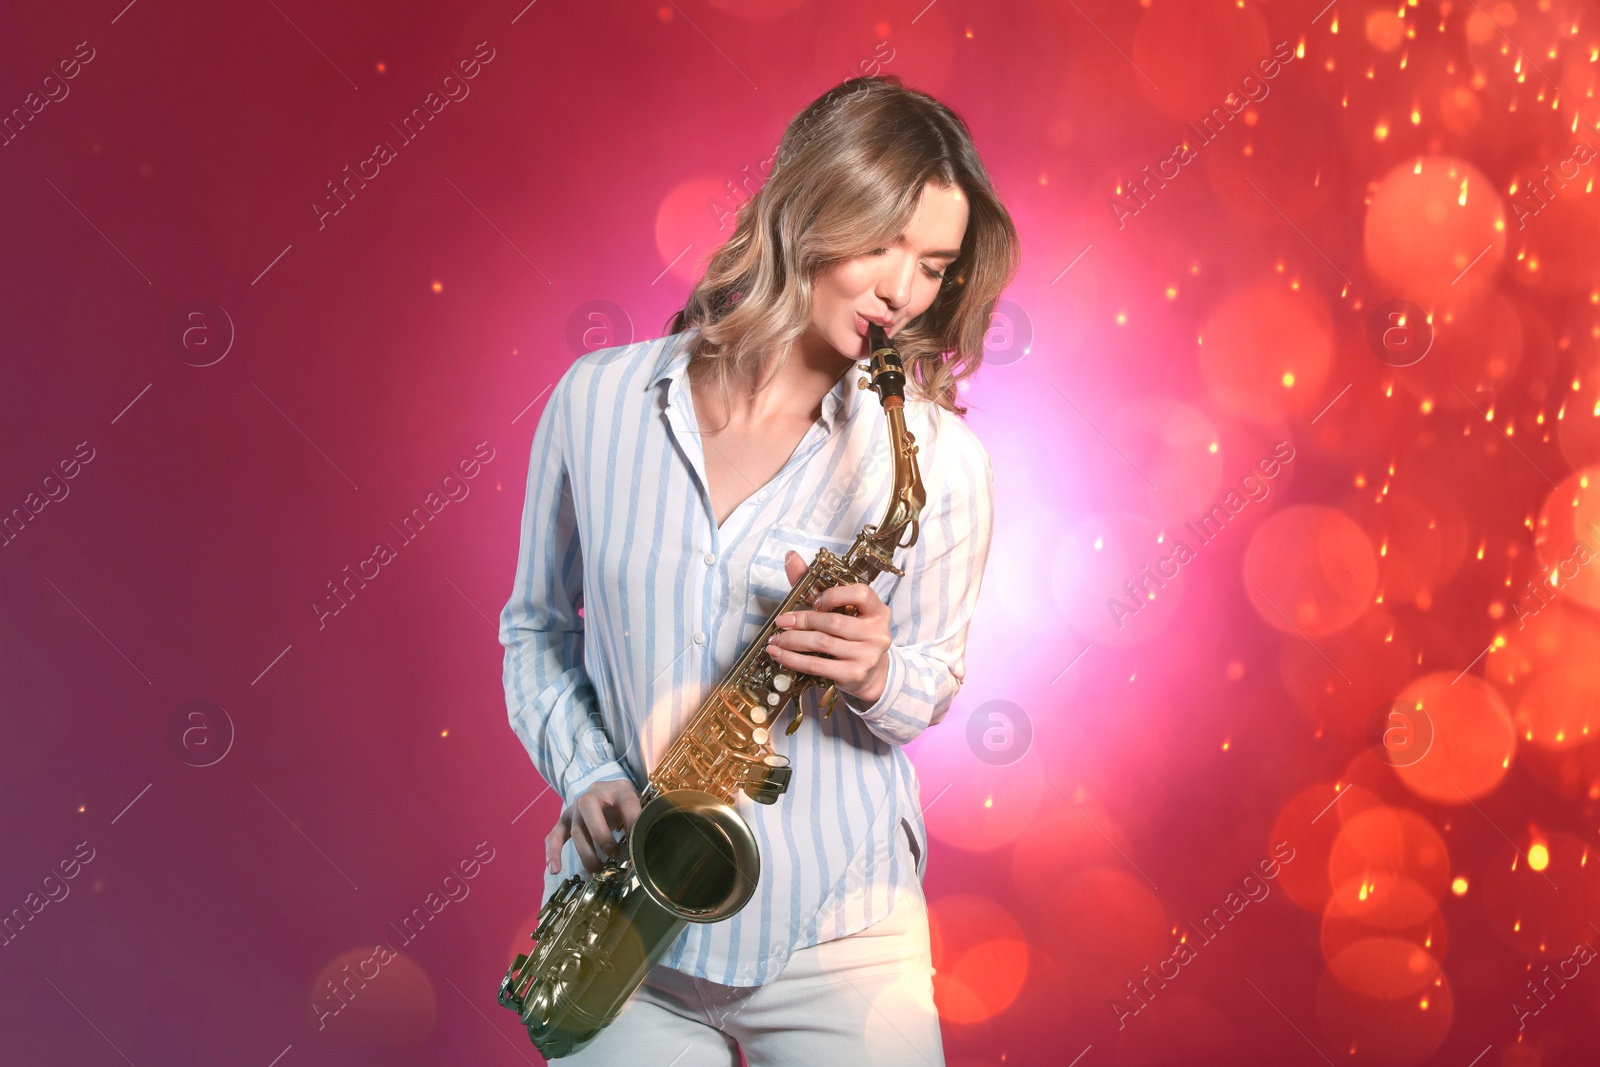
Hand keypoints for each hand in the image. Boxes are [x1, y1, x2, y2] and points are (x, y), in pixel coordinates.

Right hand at [545, 777, 641, 876]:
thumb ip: (643, 821)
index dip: (633, 822)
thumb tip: (647, 848)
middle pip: (589, 808)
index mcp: (619, 789)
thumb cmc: (628, 805)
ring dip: (586, 852)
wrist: (610, 793)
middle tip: (614, 855)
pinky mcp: (565, 820)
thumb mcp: (640, 807)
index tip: (638, 845)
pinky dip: (552, 852)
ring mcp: (576, 807)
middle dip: (601, 835)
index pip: (627, 801)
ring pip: (575, 828)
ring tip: (598, 872)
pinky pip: (555, 835)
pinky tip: (555, 869)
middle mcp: (594, 794)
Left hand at [765, 549, 892, 707]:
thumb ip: (815, 585)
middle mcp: (877, 631)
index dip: (834, 595)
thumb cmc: (851, 636)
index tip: (814, 601)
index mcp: (877, 610)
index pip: (860, 594)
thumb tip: (791, 557)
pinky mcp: (855, 674)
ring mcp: (868, 654)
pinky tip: (781, 655)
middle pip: (834, 621)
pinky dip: (795, 659)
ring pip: (823, 643)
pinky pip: (818, 665)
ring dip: (793, 640)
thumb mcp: (840, 610)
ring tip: (776, 640)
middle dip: (802, 620)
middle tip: (781, 622)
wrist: (870, 674)